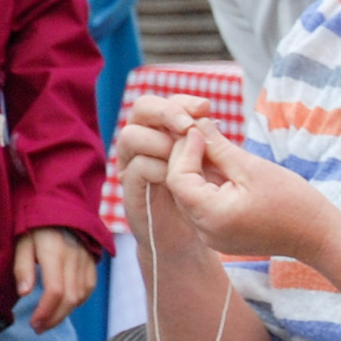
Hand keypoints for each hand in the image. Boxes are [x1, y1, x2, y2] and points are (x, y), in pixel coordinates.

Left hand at [13, 227, 97, 329]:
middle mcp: (74, 259)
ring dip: (65, 313)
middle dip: (54, 318)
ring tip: (49, 321)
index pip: (55, 290)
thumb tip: (25, 293)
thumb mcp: (22, 241)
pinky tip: (64, 307)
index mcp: (54, 253)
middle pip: (70, 298)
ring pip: (81, 296)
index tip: (33, 323)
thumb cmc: (36, 225)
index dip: (45, 312)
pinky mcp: (92, 263)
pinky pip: (88, 288)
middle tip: (39, 328)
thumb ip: (22, 267)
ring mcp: (86, 261)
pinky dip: (77, 302)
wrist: (62, 205)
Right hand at [112, 92, 213, 241]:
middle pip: (141, 109)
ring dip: (161, 142)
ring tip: (184, 159)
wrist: (187, 239)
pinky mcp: (130, 189)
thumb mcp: (210, 165)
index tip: (207, 107)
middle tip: (189, 126)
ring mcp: (132, 165)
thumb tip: (206, 115)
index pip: (165, 102)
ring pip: (131, 136)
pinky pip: (136, 168)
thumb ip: (207, 141)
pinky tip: (175, 178)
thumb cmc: (202, 198)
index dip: (183, 101)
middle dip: (166, 112)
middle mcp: (143, 143)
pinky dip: (157, 168)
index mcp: (163, 132)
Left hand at [162, 119, 340, 262]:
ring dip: (197, 172)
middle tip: (203, 133)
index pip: (178, 178)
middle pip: (180, 189)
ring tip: (214, 150)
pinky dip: (208, 188)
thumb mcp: (253, 167)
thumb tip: (196, 124)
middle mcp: (205, 233)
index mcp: (212, 216)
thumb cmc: (293, 201)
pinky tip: (224, 172)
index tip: (201, 130)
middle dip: (187, 159)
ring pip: (190, 198)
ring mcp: (212, 239)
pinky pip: (203, 209)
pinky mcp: (221, 238)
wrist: (317, 236)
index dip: (184, 150)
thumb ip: (219, 147)